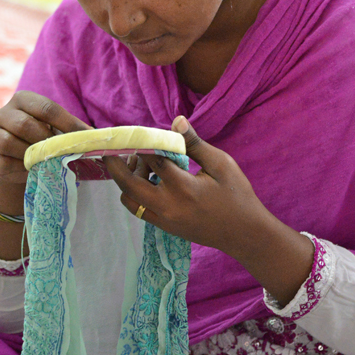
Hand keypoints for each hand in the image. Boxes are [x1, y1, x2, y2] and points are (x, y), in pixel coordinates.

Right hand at [0, 91, 91, 185]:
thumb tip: (95, 136)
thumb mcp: (55, 127)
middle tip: (62, 152)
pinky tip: (33, 169)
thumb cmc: (42, 137)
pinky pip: (4, 162)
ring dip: (31, 154)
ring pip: (8, 142)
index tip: (85, 136)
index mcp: (23, 99)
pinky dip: (21, 168)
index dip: (67, 123)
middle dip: (46, 141)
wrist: (20, 159)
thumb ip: (70, 129)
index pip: (46, 108)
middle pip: (24, 124)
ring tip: (46, 160)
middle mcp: (3, 113)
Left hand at [103, 116, 266, 257]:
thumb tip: (177, 120)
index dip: (142, 143)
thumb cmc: (236, 195)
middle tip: (110, 148)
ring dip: (127, 179)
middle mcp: (167, 205)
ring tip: (140, 163)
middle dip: (115, 164)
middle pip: (127, 183)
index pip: (152, 159)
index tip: (138, 132)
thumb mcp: (220, 164)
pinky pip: (138, 209)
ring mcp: (163, 219)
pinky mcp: (164, 227)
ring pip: (129, 198)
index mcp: (183, 187)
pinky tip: (148, 179)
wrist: (243, 234)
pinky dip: (135, 192)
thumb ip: (194, 144)